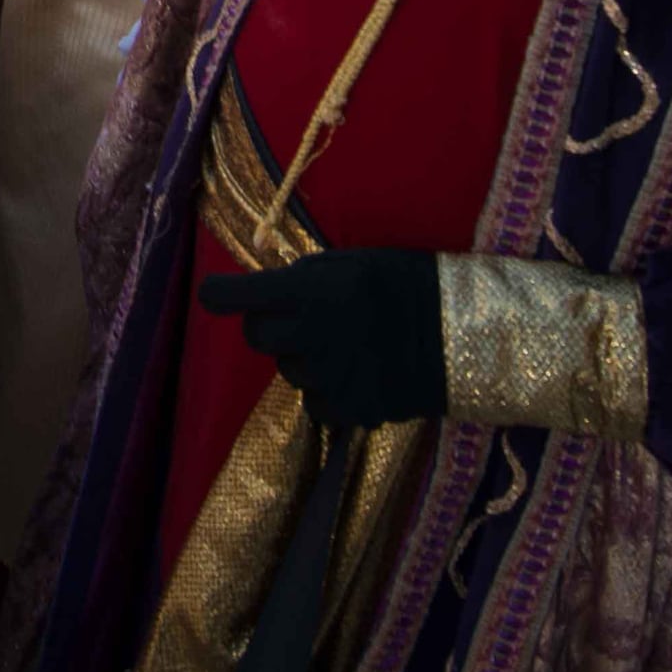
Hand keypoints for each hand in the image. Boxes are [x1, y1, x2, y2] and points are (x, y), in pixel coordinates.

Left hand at [195, 250, 446, 431]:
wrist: (459, 333)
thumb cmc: (405, 283)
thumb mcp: (353, 262)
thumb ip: (305, 277)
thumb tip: (268, 289)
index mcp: (310, 292)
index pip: (239, 297)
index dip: (219, 294)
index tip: (212, 293)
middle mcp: (311, 336)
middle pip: (256, 335)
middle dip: (269, 323)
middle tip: (299, 315)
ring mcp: (328, 377)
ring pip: (287, 369)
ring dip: (302, 356)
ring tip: (343, 344)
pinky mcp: (348, 409)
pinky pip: (315, 402)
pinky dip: (327, 390)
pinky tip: (357, 371)